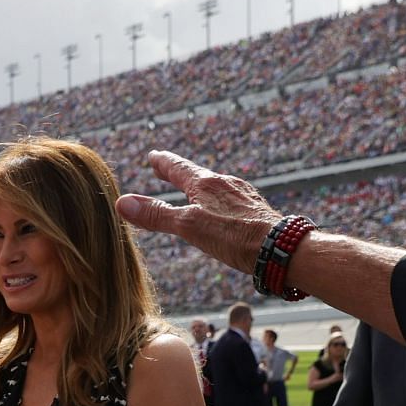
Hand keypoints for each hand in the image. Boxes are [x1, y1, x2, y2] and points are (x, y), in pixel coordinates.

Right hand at [116, 150, 282, 273]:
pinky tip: (222, 212)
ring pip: (214, 187)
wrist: (282, 249)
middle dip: (178, 173)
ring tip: (191, 190)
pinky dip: (216, 201)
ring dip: (198, 187)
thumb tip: (123, 203)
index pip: (178, 168)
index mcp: (207, 184)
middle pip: (196, 175)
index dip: (163, 163)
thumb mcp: (188, 227)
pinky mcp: (255, 211)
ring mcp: (243, 197)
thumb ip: (157, 215)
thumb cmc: (235, 237)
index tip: (153, 156)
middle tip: (164, 168)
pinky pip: (229, 200)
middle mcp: (226, 184)